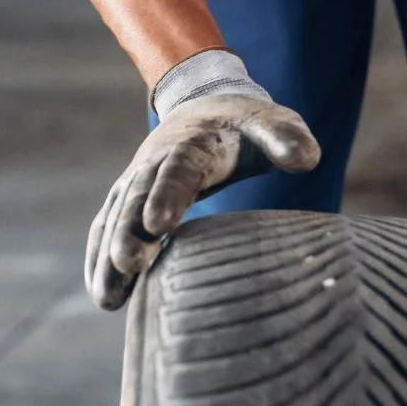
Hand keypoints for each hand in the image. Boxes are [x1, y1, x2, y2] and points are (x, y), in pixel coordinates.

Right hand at [85, 51, 318, 309]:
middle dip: (128, 232)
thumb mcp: (272, 121)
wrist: (206, 106)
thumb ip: (287, 138)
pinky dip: (100, 258)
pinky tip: (106, 296)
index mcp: (193, 144)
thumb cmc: (247, 125)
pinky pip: (107, 226)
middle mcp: (156, 162)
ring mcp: (138, 180)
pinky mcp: (130, 198)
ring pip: (116, 217)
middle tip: (128, 265)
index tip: (158, 226)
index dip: (167, 195)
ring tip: (108, 299)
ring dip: (108, 255)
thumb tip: (307, 159)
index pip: (178, 169)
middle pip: (137, 197)